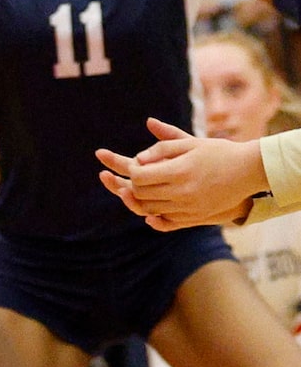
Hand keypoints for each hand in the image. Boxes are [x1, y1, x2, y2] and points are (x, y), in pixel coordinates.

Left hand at [95, 122, 268, 228]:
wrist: (247, 172)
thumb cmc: (217, 152)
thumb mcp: (188, 143)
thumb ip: (161, 148)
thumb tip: (138, 159)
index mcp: (179, 172)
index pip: (140, 176)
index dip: (128, 169)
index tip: (123, 161)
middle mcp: (183, 194)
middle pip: (142, 194)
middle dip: (128, 185)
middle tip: (119, 176)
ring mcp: (190, 209)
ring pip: (152, 210)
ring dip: (137, 201)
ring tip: (127, 190)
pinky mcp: (197, 218)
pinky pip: (168, 223)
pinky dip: (154, 217)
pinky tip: (147, 211)